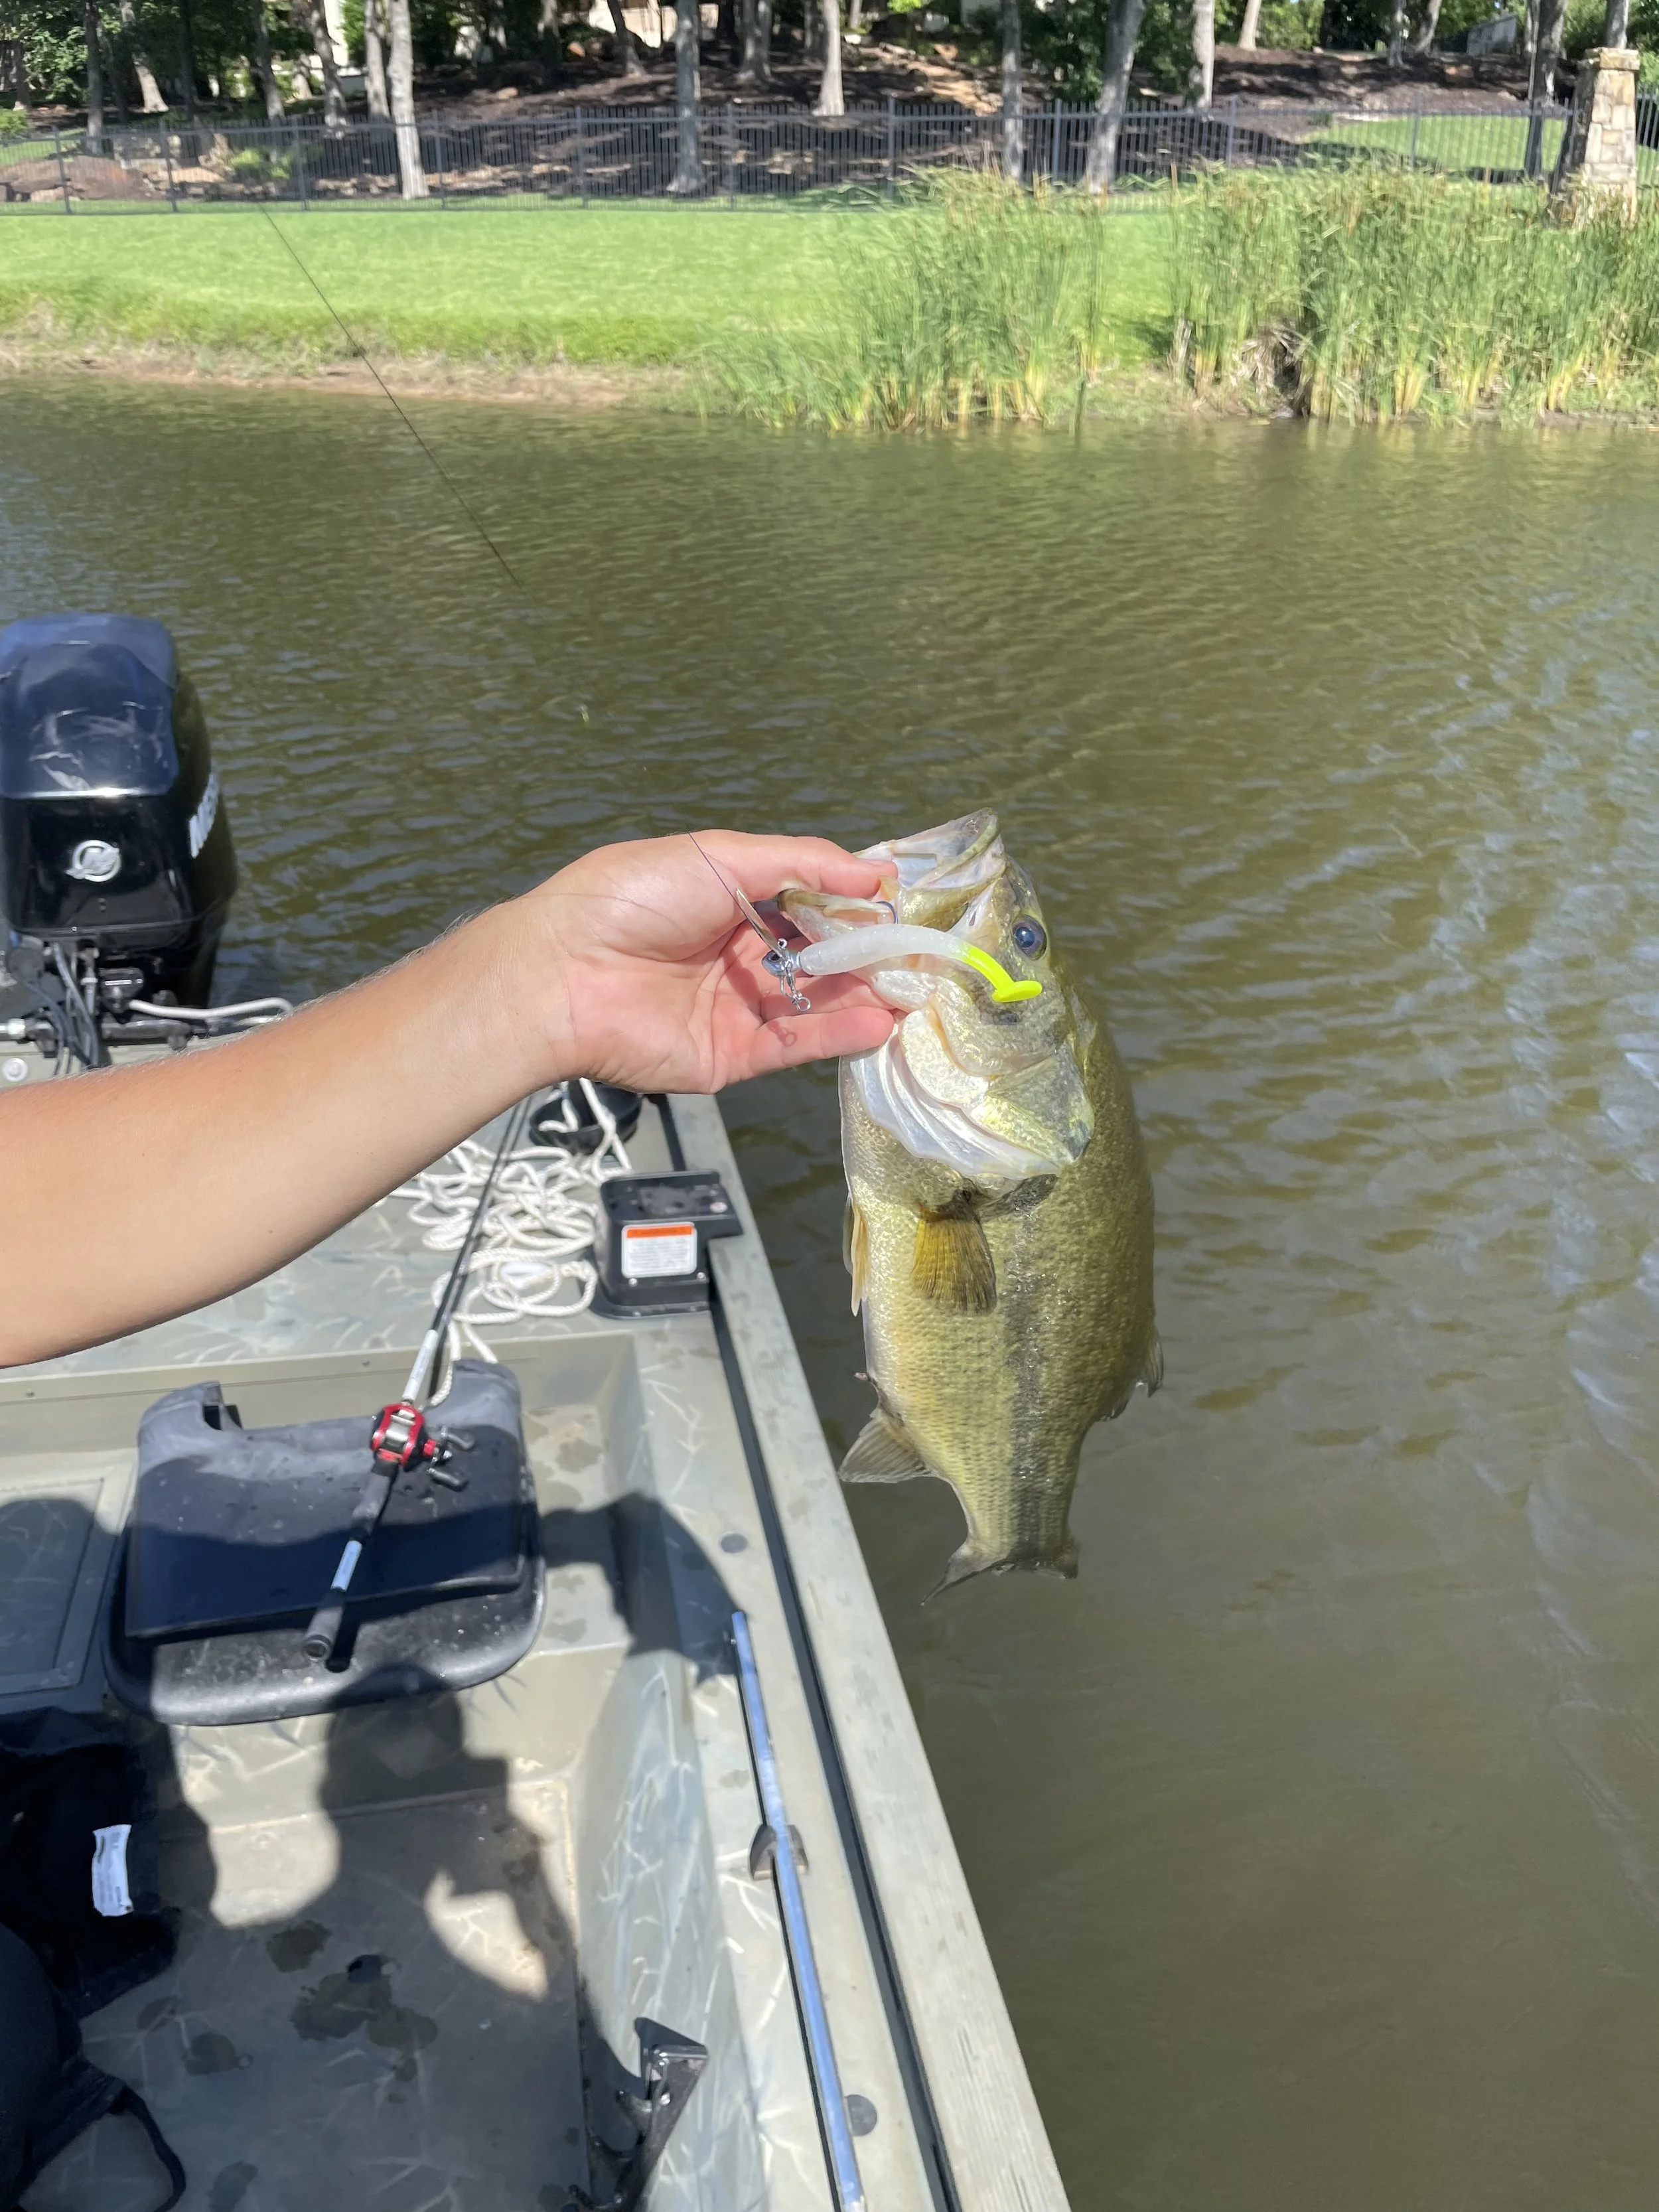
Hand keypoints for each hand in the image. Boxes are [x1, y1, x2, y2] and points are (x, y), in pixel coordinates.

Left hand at [517, 830, 896, 1093]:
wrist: (562, 974)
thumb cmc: (630, 900)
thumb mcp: (718, 857)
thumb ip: (801, 863)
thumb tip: (876, 871)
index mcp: (729, 900)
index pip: (808, 901)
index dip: (853, 901)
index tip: (899, 902)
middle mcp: (737, 954)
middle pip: (818, 955)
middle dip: (868, 953)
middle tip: (919, 953)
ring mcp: (736, 1007)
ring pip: (814, 1003)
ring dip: (864, 996)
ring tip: (914, 989)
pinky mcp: (731, 1055)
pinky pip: (794, 1046)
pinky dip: (837, 1035)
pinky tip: (878, 1021)